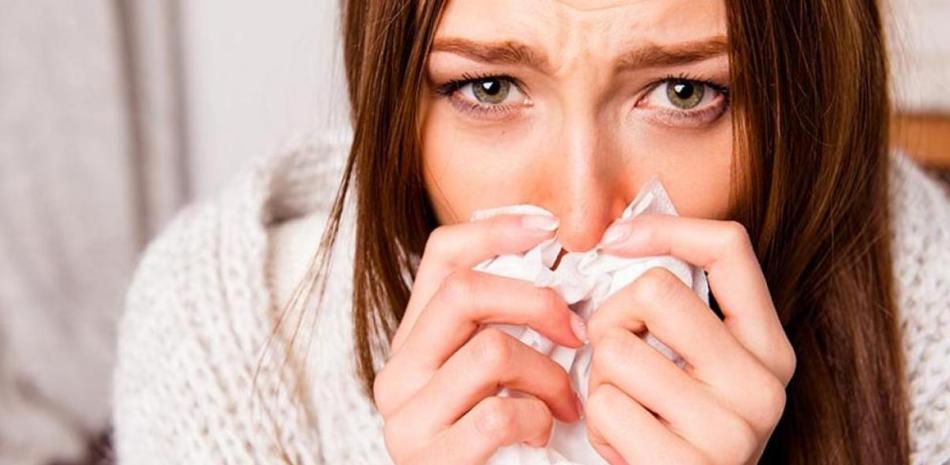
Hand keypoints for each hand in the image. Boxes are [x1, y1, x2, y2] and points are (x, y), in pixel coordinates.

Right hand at [373, 213, 586, 464]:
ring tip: (567, 403)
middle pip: (463, 292)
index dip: (497, 229)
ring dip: (550, 375)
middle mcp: (398, 372)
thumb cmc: (500, 442)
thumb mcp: (496, 374)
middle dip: (536, 301)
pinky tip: (544, 434)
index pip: (442, 255)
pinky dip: (539, 419)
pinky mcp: (431, 457)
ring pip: (491, 350)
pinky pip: (501, 411)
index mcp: (414, 341)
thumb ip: (508, 326)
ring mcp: (407, 417)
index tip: (550, 230)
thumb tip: (560, 264)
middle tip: (578, 332)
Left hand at [584, 214, 795, 464]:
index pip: (730, 249)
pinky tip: (623, 444)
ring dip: (600, 378)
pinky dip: (598, 422)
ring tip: (625, 409)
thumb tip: (614, 241)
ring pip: (616, 349)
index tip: (615, 239)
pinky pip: (605, 404)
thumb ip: (678, 317)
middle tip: (615, 355)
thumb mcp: (701, 372)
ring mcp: (730, 429)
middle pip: (653, 291)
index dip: (666, 229)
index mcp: (769, 348)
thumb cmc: (678, 433)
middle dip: (612, 318)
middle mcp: (761, 385)